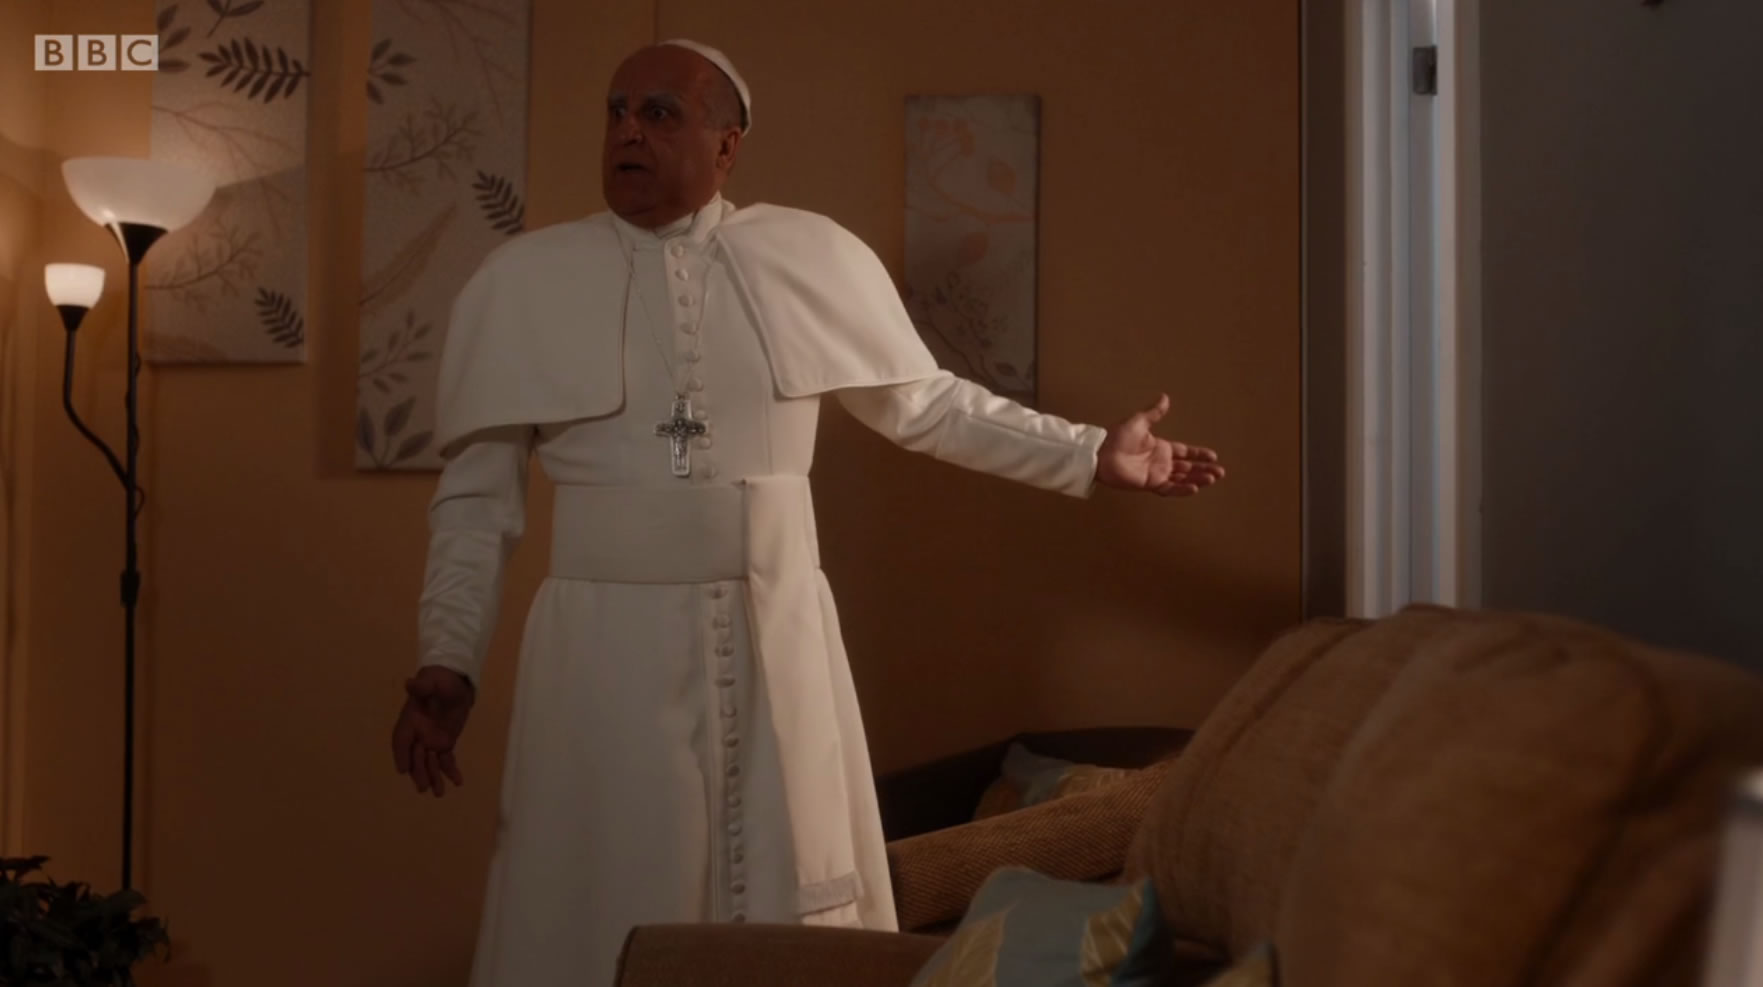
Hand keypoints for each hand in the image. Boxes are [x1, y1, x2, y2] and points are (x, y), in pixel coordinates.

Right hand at [391, 665, 473, 796]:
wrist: (454, 683)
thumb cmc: (439, 681)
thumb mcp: (432, 681)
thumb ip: (422, 686)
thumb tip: (409, 683)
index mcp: (410, 721)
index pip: (401, 740)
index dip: (401, 754)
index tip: (402, 770)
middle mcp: (417, 735)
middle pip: (415, 757)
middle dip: (419, 772)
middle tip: (423, 787)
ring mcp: (431, 741)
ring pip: (429, 763)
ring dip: (433, 777)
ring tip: (439, 793)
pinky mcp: (445, 744)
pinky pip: (446, 760)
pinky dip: (451, 771)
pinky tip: (458, 781)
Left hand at [1095, 394, 1225, 495]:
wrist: (1101, 453)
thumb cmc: (1117, 437)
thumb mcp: (1139, 421)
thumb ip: (1154, 412)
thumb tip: (1165, 397)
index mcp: (1161, 447)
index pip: (1185, 452)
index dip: (1199, 454)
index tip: (1213, 456)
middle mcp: (1161, 462)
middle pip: (1188, 467)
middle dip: (1204, 470)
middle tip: (1220, 472)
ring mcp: (1156, 474)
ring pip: (1182, 479)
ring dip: (1198, 479)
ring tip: (1212, 478)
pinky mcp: (1150, 484)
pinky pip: (1170, 488)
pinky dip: (1182, 489)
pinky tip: (1195, 488)